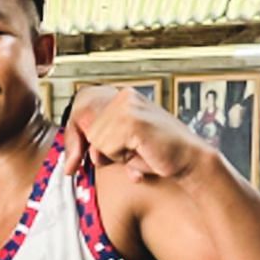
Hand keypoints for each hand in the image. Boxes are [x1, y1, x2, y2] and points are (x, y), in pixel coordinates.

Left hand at [64, 86, 211, 181]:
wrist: (189, 160)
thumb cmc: (157, 155)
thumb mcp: (121, 146)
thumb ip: (99, 144)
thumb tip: (70, 161)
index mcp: (121, 97)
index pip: (80, 112)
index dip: (73, 137)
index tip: (72, 163)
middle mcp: (123, 96)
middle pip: (87, 131)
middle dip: (101, 150)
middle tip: (126, 153)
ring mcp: (128, 106)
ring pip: (96, 141)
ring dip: (114, 155)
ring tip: (138, 152)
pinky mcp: (133, 121)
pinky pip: (107, 147)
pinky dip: (122, 158)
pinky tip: (142, 152)